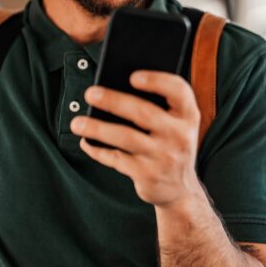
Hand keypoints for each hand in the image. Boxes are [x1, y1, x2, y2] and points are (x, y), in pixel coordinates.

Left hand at [70, 71, 202, 206]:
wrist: (180, 190)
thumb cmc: (170, 145)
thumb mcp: (176, 125)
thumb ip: (158, 107)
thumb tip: (113, 88)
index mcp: (188, 116)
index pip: (179, 91)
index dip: (157, 81)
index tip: (132, 76)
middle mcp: (180, 136)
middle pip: (144, 113)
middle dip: (114, 101)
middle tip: (90, 93)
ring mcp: (164, 157)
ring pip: (126, 137)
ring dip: (98, 128)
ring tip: (77, 123)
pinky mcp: (148, 176)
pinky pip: (117, 159)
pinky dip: (98, 150)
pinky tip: (86, 142)